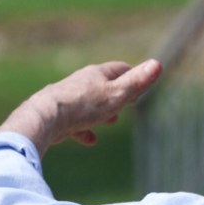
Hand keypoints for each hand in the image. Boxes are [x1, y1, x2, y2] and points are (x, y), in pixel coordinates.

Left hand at [0, 59, 162, 154]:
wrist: (45, 117)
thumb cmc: (84, 105)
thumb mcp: (117, 94)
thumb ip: (137, 82)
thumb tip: (158, 64)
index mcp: (96, 74)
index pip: (119, 69)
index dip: (132, 75)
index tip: (141, 82)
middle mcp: (80, 82)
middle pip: (102, 85)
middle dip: (116, 94)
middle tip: (127, 102)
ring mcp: (67, 98)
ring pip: (88, 103)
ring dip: (101, 111)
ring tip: (110, 121)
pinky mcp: (57, 115)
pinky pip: (74, 121)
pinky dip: (85, 129)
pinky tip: (90, 140)